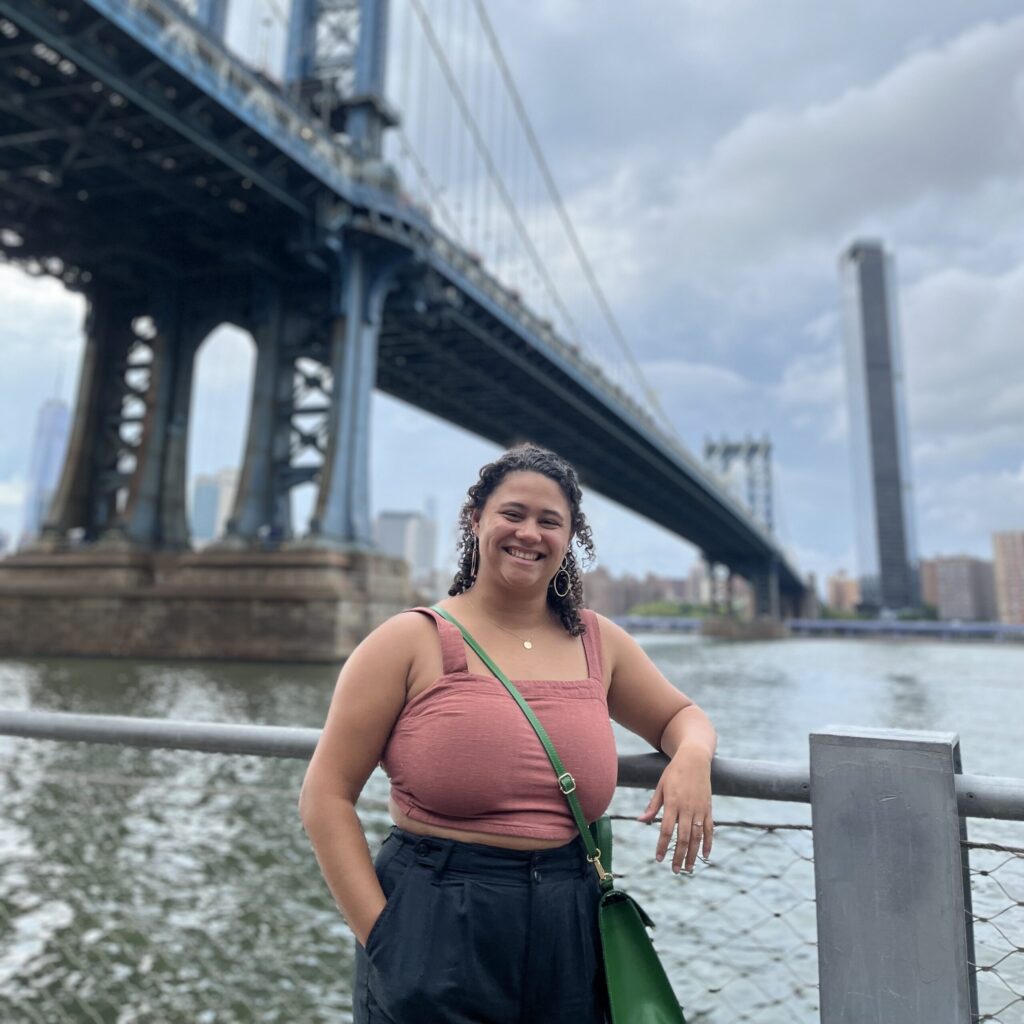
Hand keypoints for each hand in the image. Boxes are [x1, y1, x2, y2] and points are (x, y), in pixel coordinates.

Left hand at [636, 749, 712, 872]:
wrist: (695, 759)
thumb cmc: (674, 773)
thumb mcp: (660, 786)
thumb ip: (653, 805)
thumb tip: (641, 821)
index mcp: (672, 803)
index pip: (666, 829)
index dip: (662, 845)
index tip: (658, 858)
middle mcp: (687, 808)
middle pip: (683, 837)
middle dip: (679, 856)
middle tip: (675, 870)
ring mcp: (700, 809)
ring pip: (697, 837)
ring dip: (693, 854)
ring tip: (688, 868)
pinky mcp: (708, 809)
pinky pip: (710, 829)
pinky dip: (708, 843)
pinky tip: (705, 855)